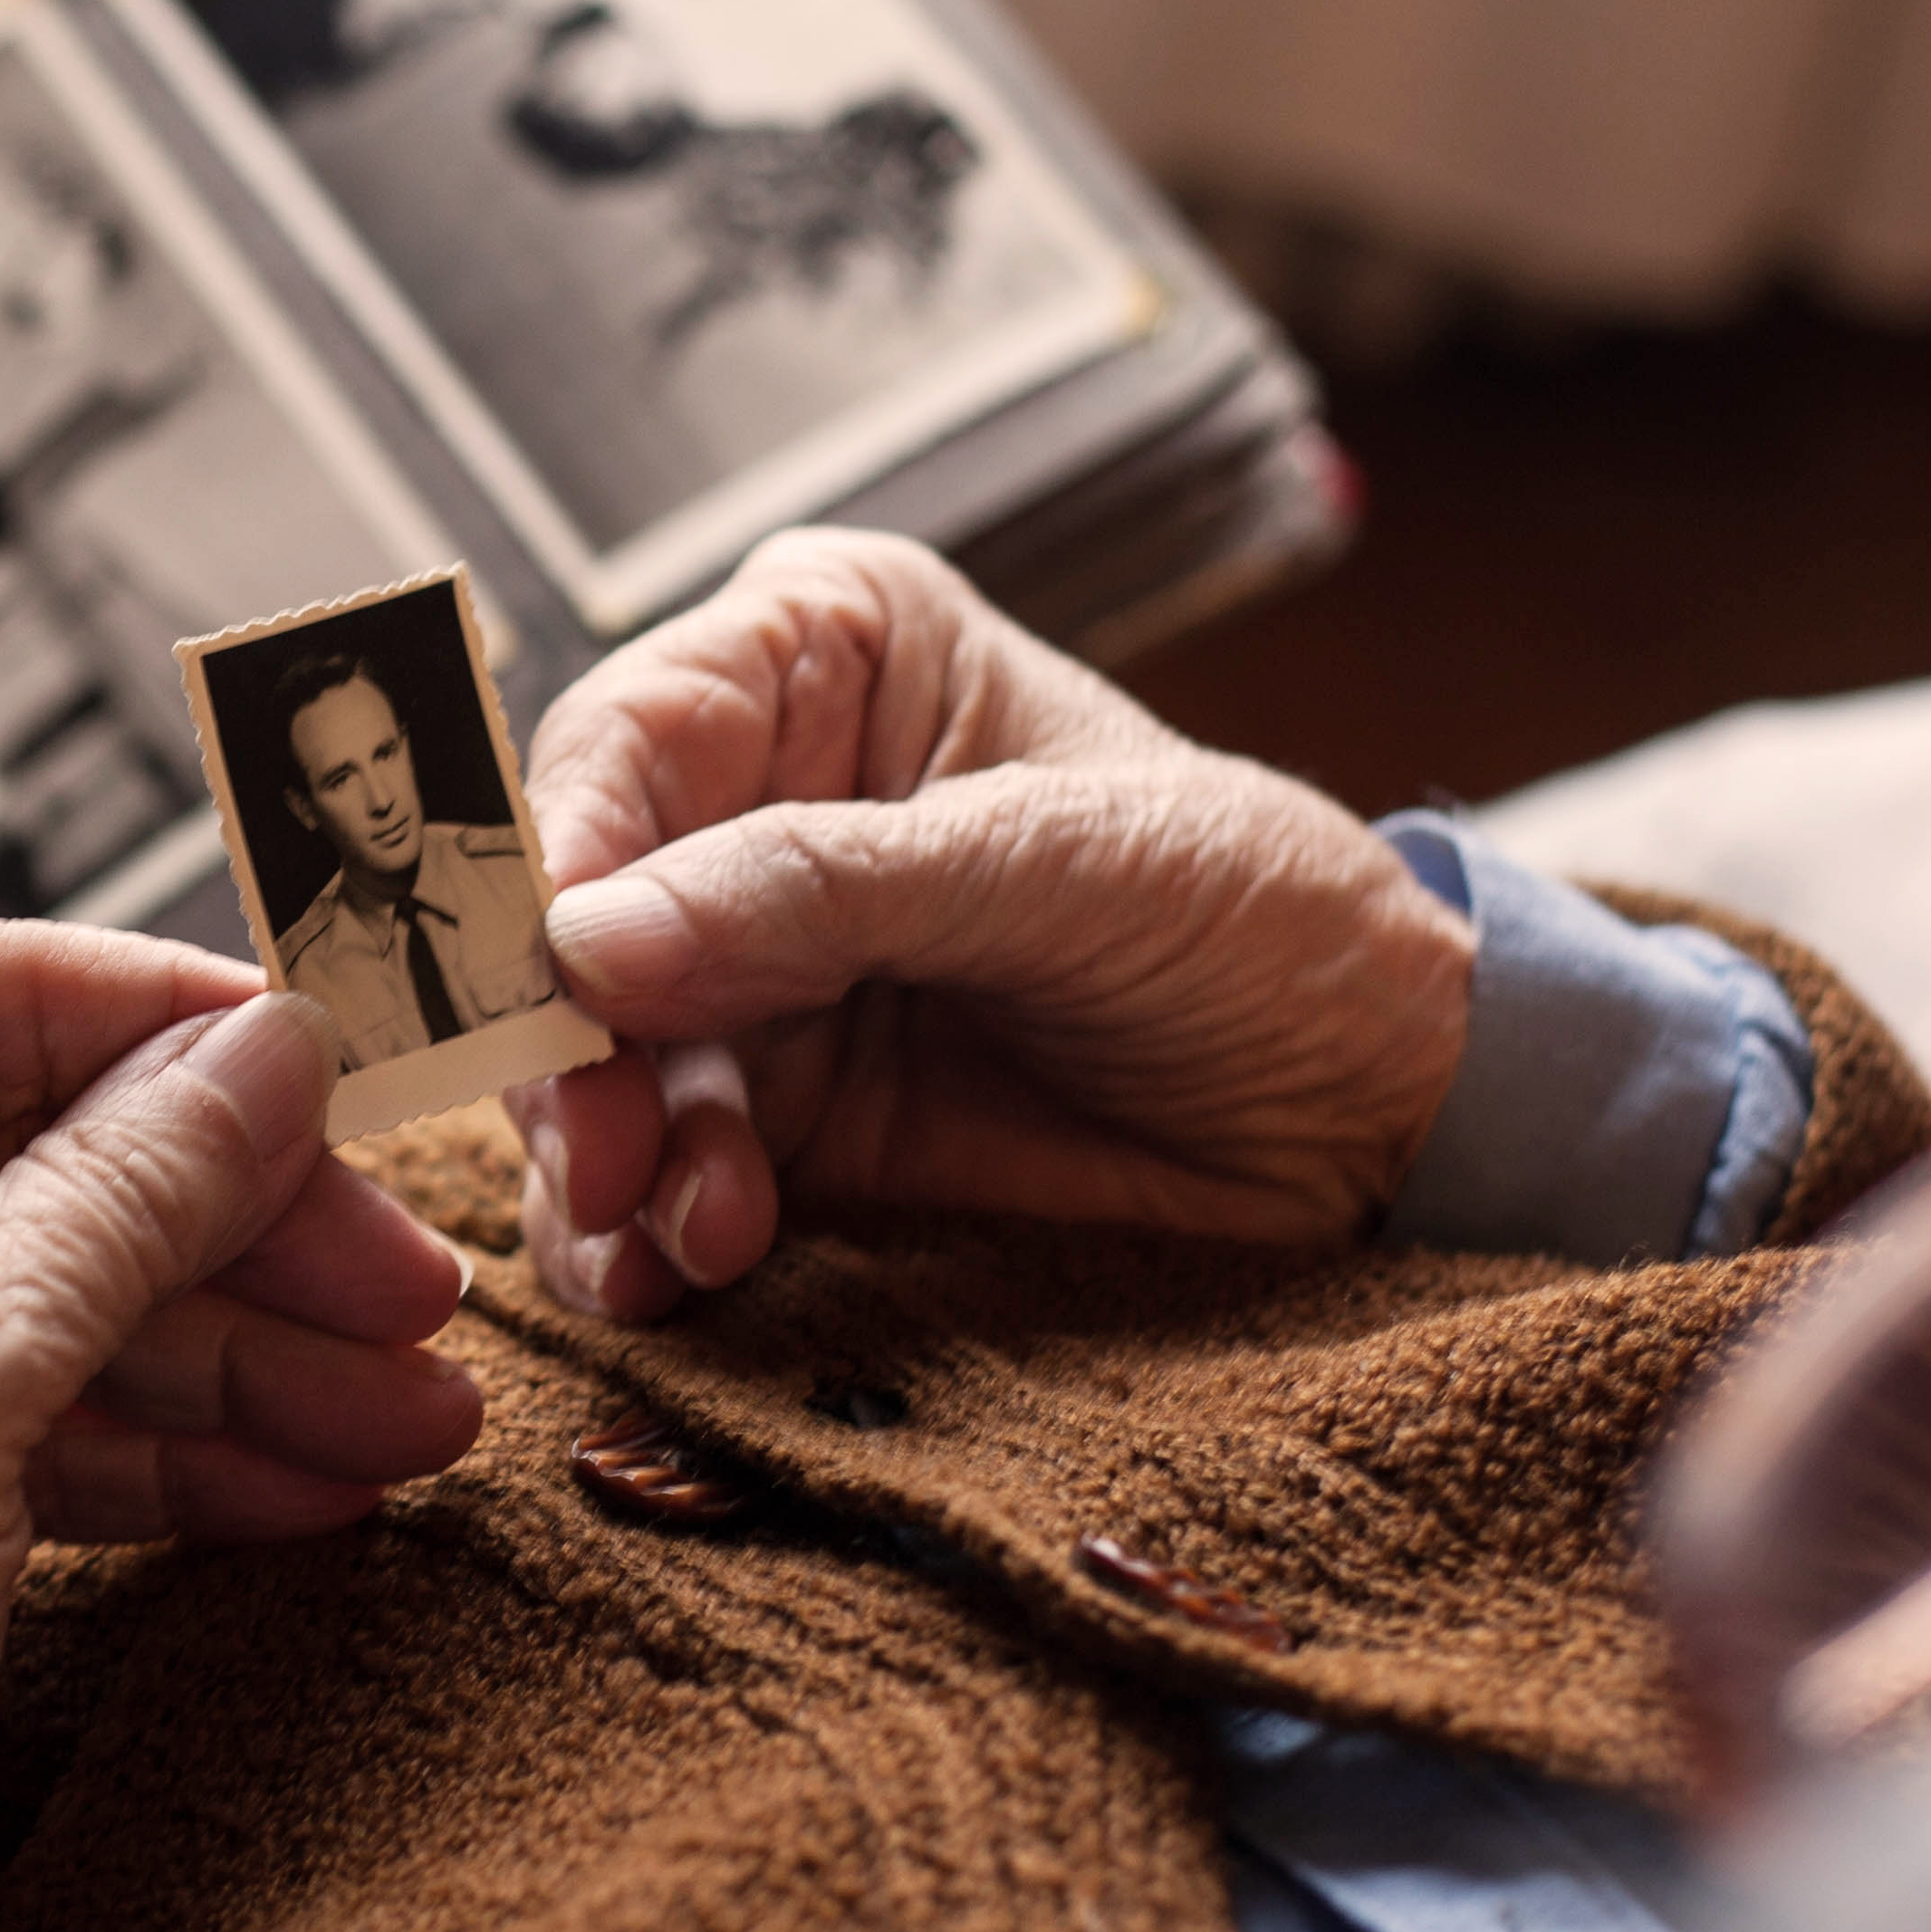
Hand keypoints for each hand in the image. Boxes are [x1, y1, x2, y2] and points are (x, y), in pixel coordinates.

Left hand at [0, 929, 476, 1931]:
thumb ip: (113, 1198)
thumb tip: (265, 1054)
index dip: (167, 1030)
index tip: (340, 1063)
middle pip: (16, 1146)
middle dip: (231, 1233)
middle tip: (410, 1292)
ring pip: (43, 1283)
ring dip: (238, 1350)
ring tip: (410, 1412)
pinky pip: (22, 1400)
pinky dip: (169, 1441)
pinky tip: (312, 1479)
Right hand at [507, 529, 1472, 1317]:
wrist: (1379, 1115)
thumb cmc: (1262, 916)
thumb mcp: (1058, 869)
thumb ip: (821, 892)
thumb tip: (589, 939)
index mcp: (820, 658)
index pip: (622, 741)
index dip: (556, 863)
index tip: (550, 982)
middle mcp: (753, 804)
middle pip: (566, 916)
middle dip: (568, 1047)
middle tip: (605, 1154)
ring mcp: (752, 973)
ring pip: (587, 1063)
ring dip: (608, 1160)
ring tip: (691, 1230)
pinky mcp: (774, 1120)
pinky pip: (646, 1178)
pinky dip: (638, 1236)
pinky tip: (681, 1273)